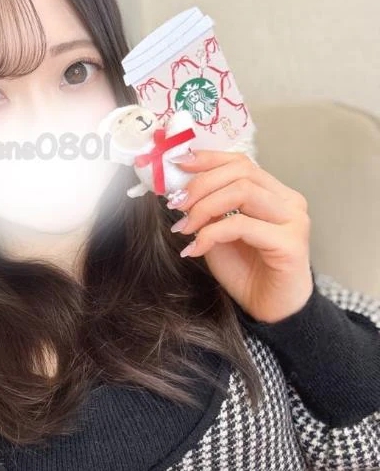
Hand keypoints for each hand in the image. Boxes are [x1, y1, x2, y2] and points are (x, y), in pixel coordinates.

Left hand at [167, 149, 313, 322]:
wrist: (270, 311)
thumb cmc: (247, 272)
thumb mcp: (218, 233)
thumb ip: (208, 209)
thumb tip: (178, 189)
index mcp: (274, 193)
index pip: (241, 162)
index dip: (208, 159)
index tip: (177, 165)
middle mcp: (288, 201)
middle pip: (240, 172)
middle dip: (200, 184)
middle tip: (176, 205)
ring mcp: (293, 220)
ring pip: (242, 192)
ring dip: (204, 207)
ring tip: (184, 228)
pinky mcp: (290, 243)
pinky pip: (242, 225)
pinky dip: (211, 233)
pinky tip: (196, 249)